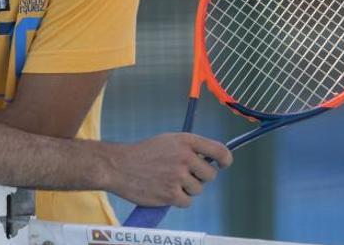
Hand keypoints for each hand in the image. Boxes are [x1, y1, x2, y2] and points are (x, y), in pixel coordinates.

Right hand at [106, 133, 231, 207]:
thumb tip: (210, 160)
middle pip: (210, 175)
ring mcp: (178, 176)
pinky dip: (178, 199)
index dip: (225, 160)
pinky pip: (187, 202)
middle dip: (200, 177)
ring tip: (168, 181)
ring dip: (187, 189)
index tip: (223, 164)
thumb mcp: (167, 141)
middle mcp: (185, 157)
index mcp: (186, 141)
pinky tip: (164, 191)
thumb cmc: (143, 153)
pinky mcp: (171, 194)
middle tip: (183, 175)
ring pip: (198, 189)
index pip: (219, 151)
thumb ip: (188, 148)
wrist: (118, 166)